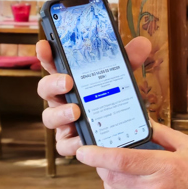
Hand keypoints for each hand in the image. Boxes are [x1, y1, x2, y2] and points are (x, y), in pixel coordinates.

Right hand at [35, 37, 151, 155]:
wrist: (123, 129)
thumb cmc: (111, 98)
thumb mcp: (121, 77)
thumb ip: (129, 60)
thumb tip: (142, 44)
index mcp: (70, 79)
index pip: (53, 64)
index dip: (46, 54)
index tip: (44, 44)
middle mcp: (61, 99)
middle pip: (45, 89)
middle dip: (52, 83)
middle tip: (68, 81)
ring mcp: (63, 121)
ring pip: (49, 117)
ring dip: (60, 113)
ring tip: (76, 110)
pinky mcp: (69, 142)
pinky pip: (63, 145)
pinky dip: (72, 142)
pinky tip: (83, 140)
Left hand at [75, 123, 187, 188]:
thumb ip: (163, 134)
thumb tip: (142, 121)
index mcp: (166, 167)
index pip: (120, 160)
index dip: (96, 155)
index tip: (83, 150)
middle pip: (111, 177)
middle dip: (101, 166)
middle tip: (102, 158)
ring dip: (108, 182)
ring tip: (117, 174)